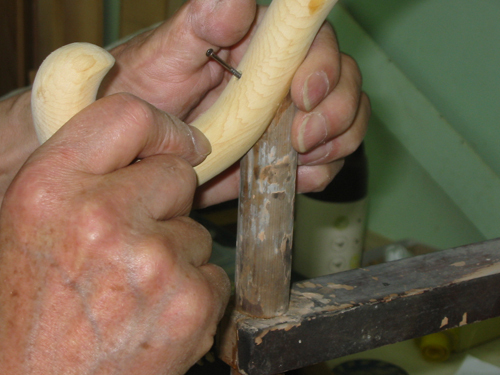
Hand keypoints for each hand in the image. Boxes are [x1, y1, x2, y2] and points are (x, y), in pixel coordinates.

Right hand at [0, 94, 229, 373]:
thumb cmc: (27, 317)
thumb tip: (141, 141)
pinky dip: (194, 291)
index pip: (130, 116)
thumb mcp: (28, 226)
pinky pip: (214, 272)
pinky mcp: (192, 301)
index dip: (164, 129)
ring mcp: (154, 261)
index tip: (181, 143)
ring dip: (176, 253)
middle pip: (178, 174)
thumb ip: (78, 175)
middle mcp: (102, 217)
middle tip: (132, 242)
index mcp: (51, 189)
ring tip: (133, 291)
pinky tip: (154, 316)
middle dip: (166, 202)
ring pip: (197, 229)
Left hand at [99, 0, 369, 207]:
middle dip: (336, 112)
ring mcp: (287, 119)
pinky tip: (295, 175)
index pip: (315, 43)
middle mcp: (283, 79)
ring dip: (336, 143)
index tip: (302, 96)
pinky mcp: (284, 155)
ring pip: (343, 123)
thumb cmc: (147, 91)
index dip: (323, 66)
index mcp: (263, 45)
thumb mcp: (166, 55)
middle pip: (342, 83)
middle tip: (302, 139)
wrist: (140, 147)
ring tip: (299, 157)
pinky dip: (320, 171)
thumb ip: (202, 22)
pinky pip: (323, 163)